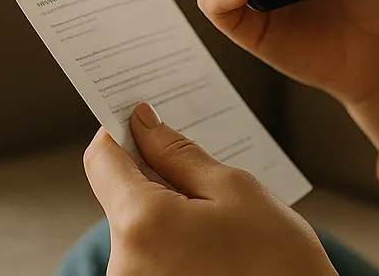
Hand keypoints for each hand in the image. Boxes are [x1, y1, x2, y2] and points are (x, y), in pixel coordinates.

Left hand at [82, 103, 332, 275]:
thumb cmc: (277, 260)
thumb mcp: (236, 189)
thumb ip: (180, 154)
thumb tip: (143, 124)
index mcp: (142, 224)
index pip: (101, 160)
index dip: (120, 132)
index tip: (142, 117)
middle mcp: (122, 263)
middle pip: (120, 195)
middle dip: (156, 176)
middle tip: (208, 177)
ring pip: (137, 226)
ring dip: (168, 211)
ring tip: (221, 223)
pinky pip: (147, 254)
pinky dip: (172, 239)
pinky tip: (213, 245)